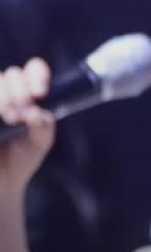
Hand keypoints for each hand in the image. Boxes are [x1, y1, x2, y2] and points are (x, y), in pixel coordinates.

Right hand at [0, 59, 56, 201]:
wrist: (1, 181)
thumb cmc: (22, 159)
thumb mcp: (39, 144)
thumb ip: (43, 129)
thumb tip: (38, 114)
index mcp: (29, 95)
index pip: (34, 70)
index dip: (38, 75)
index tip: (40, 93)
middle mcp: (8, 93)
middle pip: (13, 75)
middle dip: (20, 92)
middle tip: (21, 114)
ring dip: (5, 96)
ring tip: (11, 118)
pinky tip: (0, 117)